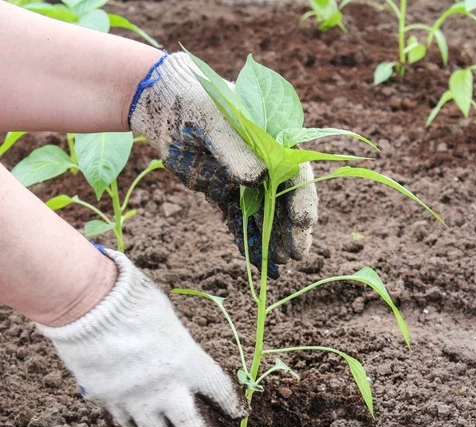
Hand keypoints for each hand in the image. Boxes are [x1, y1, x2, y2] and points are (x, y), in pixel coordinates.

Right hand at [37, 249, 247, 426]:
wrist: (88, 307)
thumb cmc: (134, 302)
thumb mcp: (171, 322)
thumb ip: (181, 348)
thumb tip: (182, 361)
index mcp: (189, 364)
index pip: (220, 393)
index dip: (233, 406)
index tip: (241, 417)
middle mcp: (167, 389)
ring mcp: (137, 401)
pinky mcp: (110, 403)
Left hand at [129, 52, 317, 276]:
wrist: (158, 105)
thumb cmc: (191, 100)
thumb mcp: (212, 119)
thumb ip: (234, 148)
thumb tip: (257, 178)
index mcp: (271, 138)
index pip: (296, 171)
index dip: (302, 199)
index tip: (304, 224)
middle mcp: (262, 161)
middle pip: (283, 198)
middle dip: (290, 227)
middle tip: (294, 255)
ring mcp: (242, 178)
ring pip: (262, 213)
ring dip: (270, 238)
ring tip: (276, 264)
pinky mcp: (222, 191)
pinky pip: (237, 219)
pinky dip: (244, 238)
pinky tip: (254, 259)